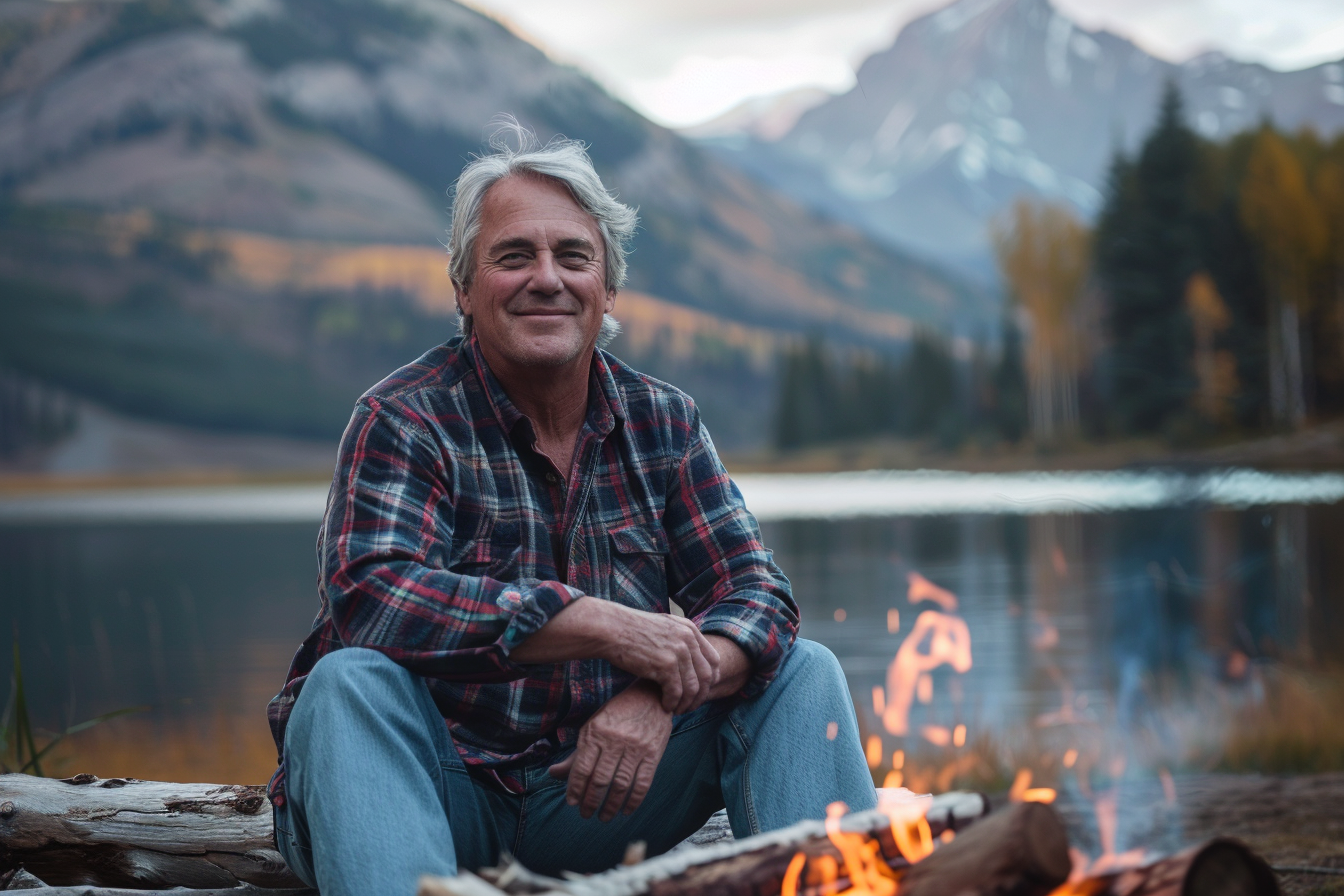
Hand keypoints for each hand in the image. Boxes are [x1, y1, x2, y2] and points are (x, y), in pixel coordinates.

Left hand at [548, 681, 672, 821]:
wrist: (651, 697)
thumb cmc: (616, 714)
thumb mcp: (593, 727)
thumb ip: (576, 754)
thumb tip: (552, 774)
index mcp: (596, 732)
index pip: (582, 768)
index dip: (575, 789)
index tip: (572, 804)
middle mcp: (615, 740)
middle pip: (600, 780)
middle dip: (590, 802)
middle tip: (586, 815)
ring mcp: (636, 748)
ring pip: (621, 785)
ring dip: (611, 806)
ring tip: (603, 817)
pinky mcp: (653, 754)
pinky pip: (642, 783)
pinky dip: (633, 801)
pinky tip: (625, 811)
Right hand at [603, 607, 720, 713]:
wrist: (610, 629)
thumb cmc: (631, 631)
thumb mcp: (663, 627)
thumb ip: (679, 640)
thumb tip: (691, 660)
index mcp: (689, 630)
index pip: (714, 659)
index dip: (710, 680)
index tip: (701, 692)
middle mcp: (687, 639)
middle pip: (706, 676)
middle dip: (700, 696)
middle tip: (689, 707)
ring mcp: (678, 651)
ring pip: (693, 688)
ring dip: (686, 703)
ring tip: (676, 709)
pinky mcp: (665, 665)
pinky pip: (676, 692)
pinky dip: (672, 703)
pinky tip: (665, 706)